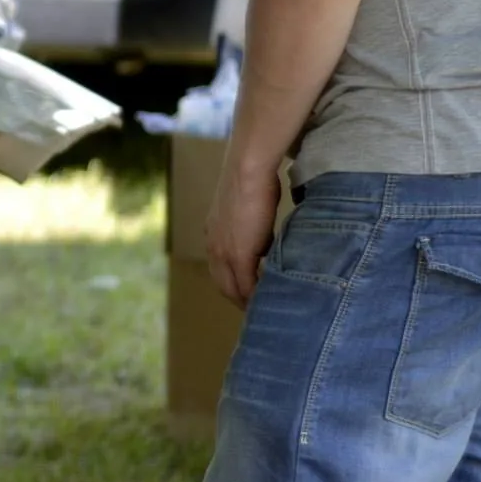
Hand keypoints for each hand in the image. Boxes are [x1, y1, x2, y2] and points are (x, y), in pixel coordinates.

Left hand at [206, 154, 282, 308]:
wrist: (247, 171)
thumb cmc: (253, 184)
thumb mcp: (247, 214)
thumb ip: (251, 233)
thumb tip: (264, 248)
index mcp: (213, 237)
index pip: (220, 272)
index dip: (235, 287)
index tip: (250, 297)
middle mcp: (213, 247)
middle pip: (223, 285)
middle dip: (240, 299)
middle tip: (259, 310)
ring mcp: (222, 252)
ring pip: (232, 288)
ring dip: (247, 301)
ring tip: (265, 309)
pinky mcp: (238, 254)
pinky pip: (246, 285)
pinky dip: (255, 296)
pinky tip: (267, 302)